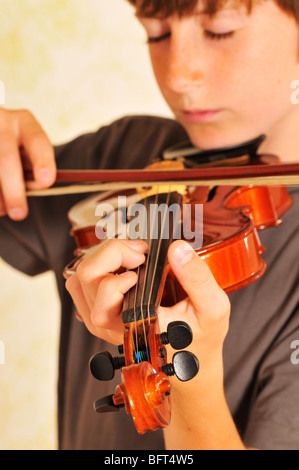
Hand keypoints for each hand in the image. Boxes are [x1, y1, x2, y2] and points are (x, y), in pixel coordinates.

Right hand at [0, 108, 55, 219]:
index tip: (45, 182)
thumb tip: (35, 186)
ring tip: (2, 210)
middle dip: (14, 192)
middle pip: (7, 160)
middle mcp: (2, 121)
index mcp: (25, 123)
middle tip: (19, 214)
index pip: (37, 141)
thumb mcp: (28, 154)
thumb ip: (34, 169)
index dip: (42, 162)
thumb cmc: (16, 151)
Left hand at [65, 237, 244, 448]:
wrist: (190, 363)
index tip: (145, 257)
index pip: (107, 289)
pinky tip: (120, 264)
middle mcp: (111, 324)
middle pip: (88, 275)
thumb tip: (177, 247)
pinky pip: (79, 284)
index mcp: (135, 324)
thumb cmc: (200, 337)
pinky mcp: (97, 314)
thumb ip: (197, 277)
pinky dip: (96, 266)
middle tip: (139, 250)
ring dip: (103, 256)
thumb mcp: (212, 307)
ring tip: (131, 255)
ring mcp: (100, 320)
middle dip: (113, 251)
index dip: (121, 262)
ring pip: (80, 277)